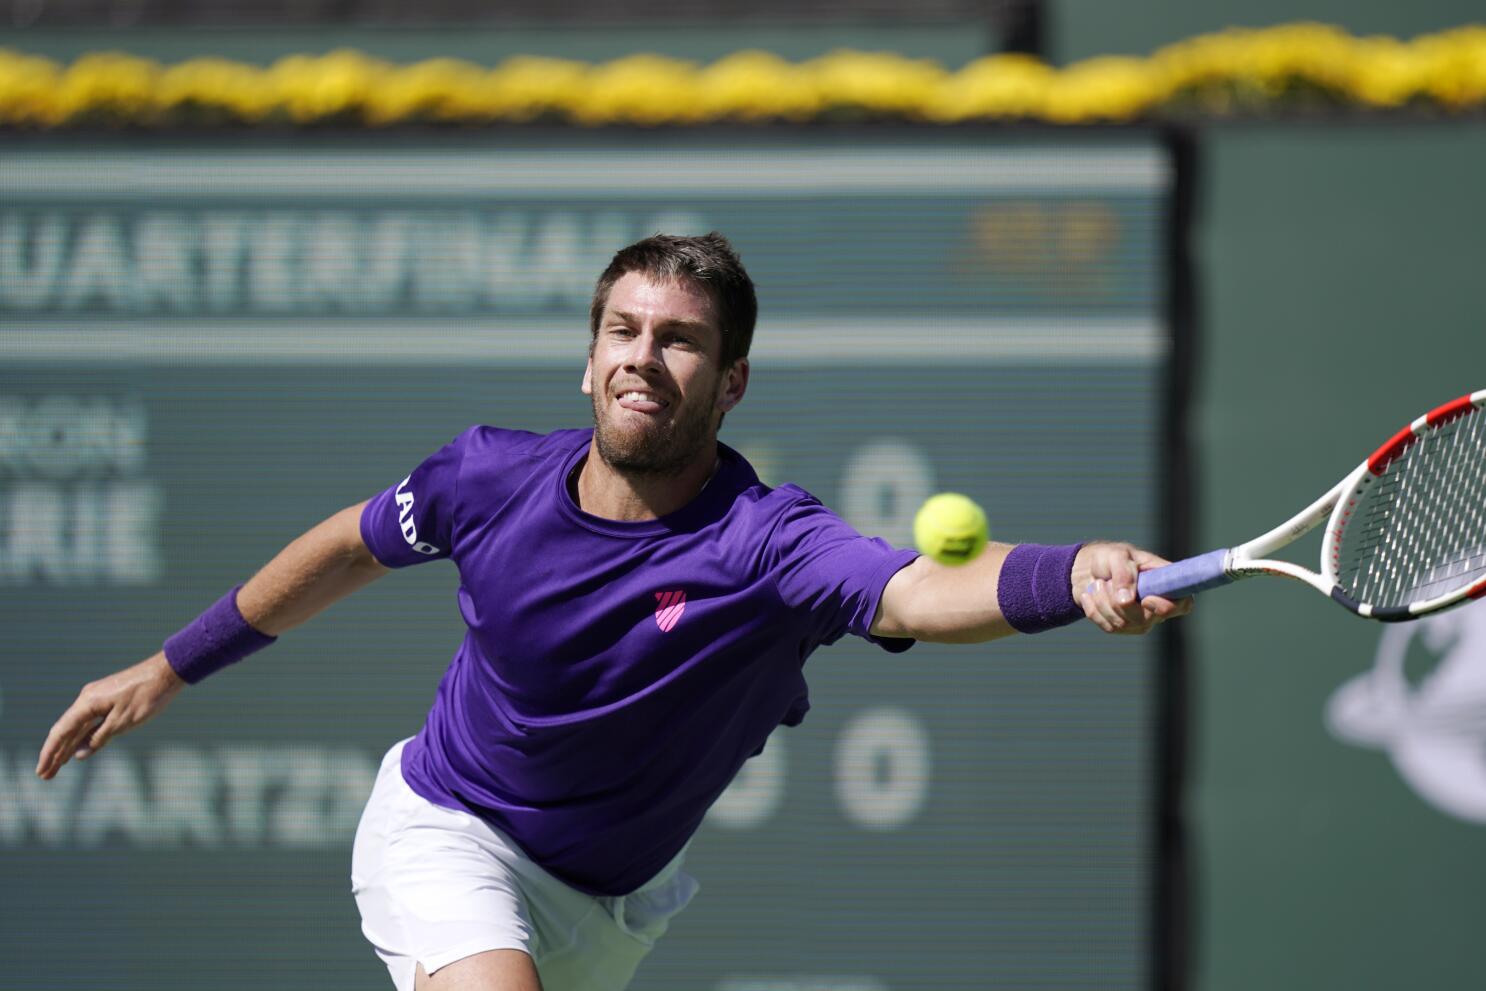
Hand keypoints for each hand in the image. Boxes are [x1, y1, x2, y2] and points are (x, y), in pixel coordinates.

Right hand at [35, 652, 184, 779]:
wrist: (166, 672)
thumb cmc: (147, 695)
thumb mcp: (123, 721)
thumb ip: (99, 738)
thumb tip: (79, 754)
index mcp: (87, 703)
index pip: (61, 732)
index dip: (50, 753)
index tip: (41, 772)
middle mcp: (87, 699)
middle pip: (66, 731)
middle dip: (55, 754)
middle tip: (45, 776)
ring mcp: (97, 698)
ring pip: (78, 727)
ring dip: (67, 747)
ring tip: (56, 768)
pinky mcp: (108, 699)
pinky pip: (90, 721)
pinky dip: (83, 737)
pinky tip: (78, 749)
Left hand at [1072, 542, 1192, 634]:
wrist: (1088, 569)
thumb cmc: (1110, 559)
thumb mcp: (1117, 555)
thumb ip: (1124, 573)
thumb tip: (1126, 600)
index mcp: (1165, 584)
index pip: (1183, 605)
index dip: (1167, 607)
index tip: (1146, 599)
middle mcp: (1157, 607)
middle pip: (1144, 620)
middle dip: (1118, 601)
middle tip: (1107, 581)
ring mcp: (1140, 620)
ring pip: (1122, 624)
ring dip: (1103, 601)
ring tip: (1098, 583)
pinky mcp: (1121, 627)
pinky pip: (1108, 626)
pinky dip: (1094, 609)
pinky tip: (1090, 595)